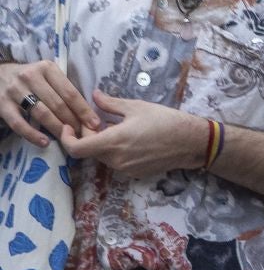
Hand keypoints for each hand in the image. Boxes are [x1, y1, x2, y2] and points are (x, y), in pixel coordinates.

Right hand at [0, 60, 100, 145]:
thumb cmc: (29, 77)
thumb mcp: (46, 74)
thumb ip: (63, 87)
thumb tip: (87, 110)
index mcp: (47, 68)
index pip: (70, 92)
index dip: (84, 110)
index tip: (95, 124)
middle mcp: (31, 77)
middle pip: (57, 104)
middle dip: (73, 121)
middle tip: (84, 135)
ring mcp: (15, 91)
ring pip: (41, 114)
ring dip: (57, 128)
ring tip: (68, 139)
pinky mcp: (2, 105)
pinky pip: (19, 124)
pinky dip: (33, 134)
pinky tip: (44, 142)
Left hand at [64, 92, 204, 176]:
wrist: (191, 142)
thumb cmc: (165, 120)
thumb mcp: (137, 107)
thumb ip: (110, 104)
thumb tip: (94, 95)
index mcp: (113, 142)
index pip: (76, 148)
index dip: (66, 139)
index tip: (68, 126)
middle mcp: (115, 159)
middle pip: (89, 150)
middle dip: (88, 136)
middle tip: (99, 120)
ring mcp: (124, 169)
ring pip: (102, 156)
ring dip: (103, 143)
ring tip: (117, 128)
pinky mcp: (133, 173)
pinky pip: (116, 162)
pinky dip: (116, 151)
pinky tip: (132, 140)